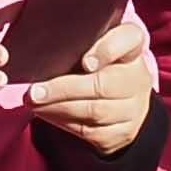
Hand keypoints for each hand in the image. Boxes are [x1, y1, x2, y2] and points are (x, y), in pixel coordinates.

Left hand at [18, 14, 158, 156]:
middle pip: (103, 84)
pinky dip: (62, 122)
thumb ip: (76, 38)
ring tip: (33, 102)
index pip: (129, 40)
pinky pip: (89, 131)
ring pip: (94, 111)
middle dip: (63, 89)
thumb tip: (37, 38)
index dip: (107, 50)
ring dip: (57, 107)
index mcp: (132, 47)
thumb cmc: (97, 65)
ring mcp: (133, 108)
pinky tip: (45, 112)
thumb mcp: (92, 45)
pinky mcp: (122, 132)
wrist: (122, 103)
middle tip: (34, 91)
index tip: (85, 62)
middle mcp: (137, 78)